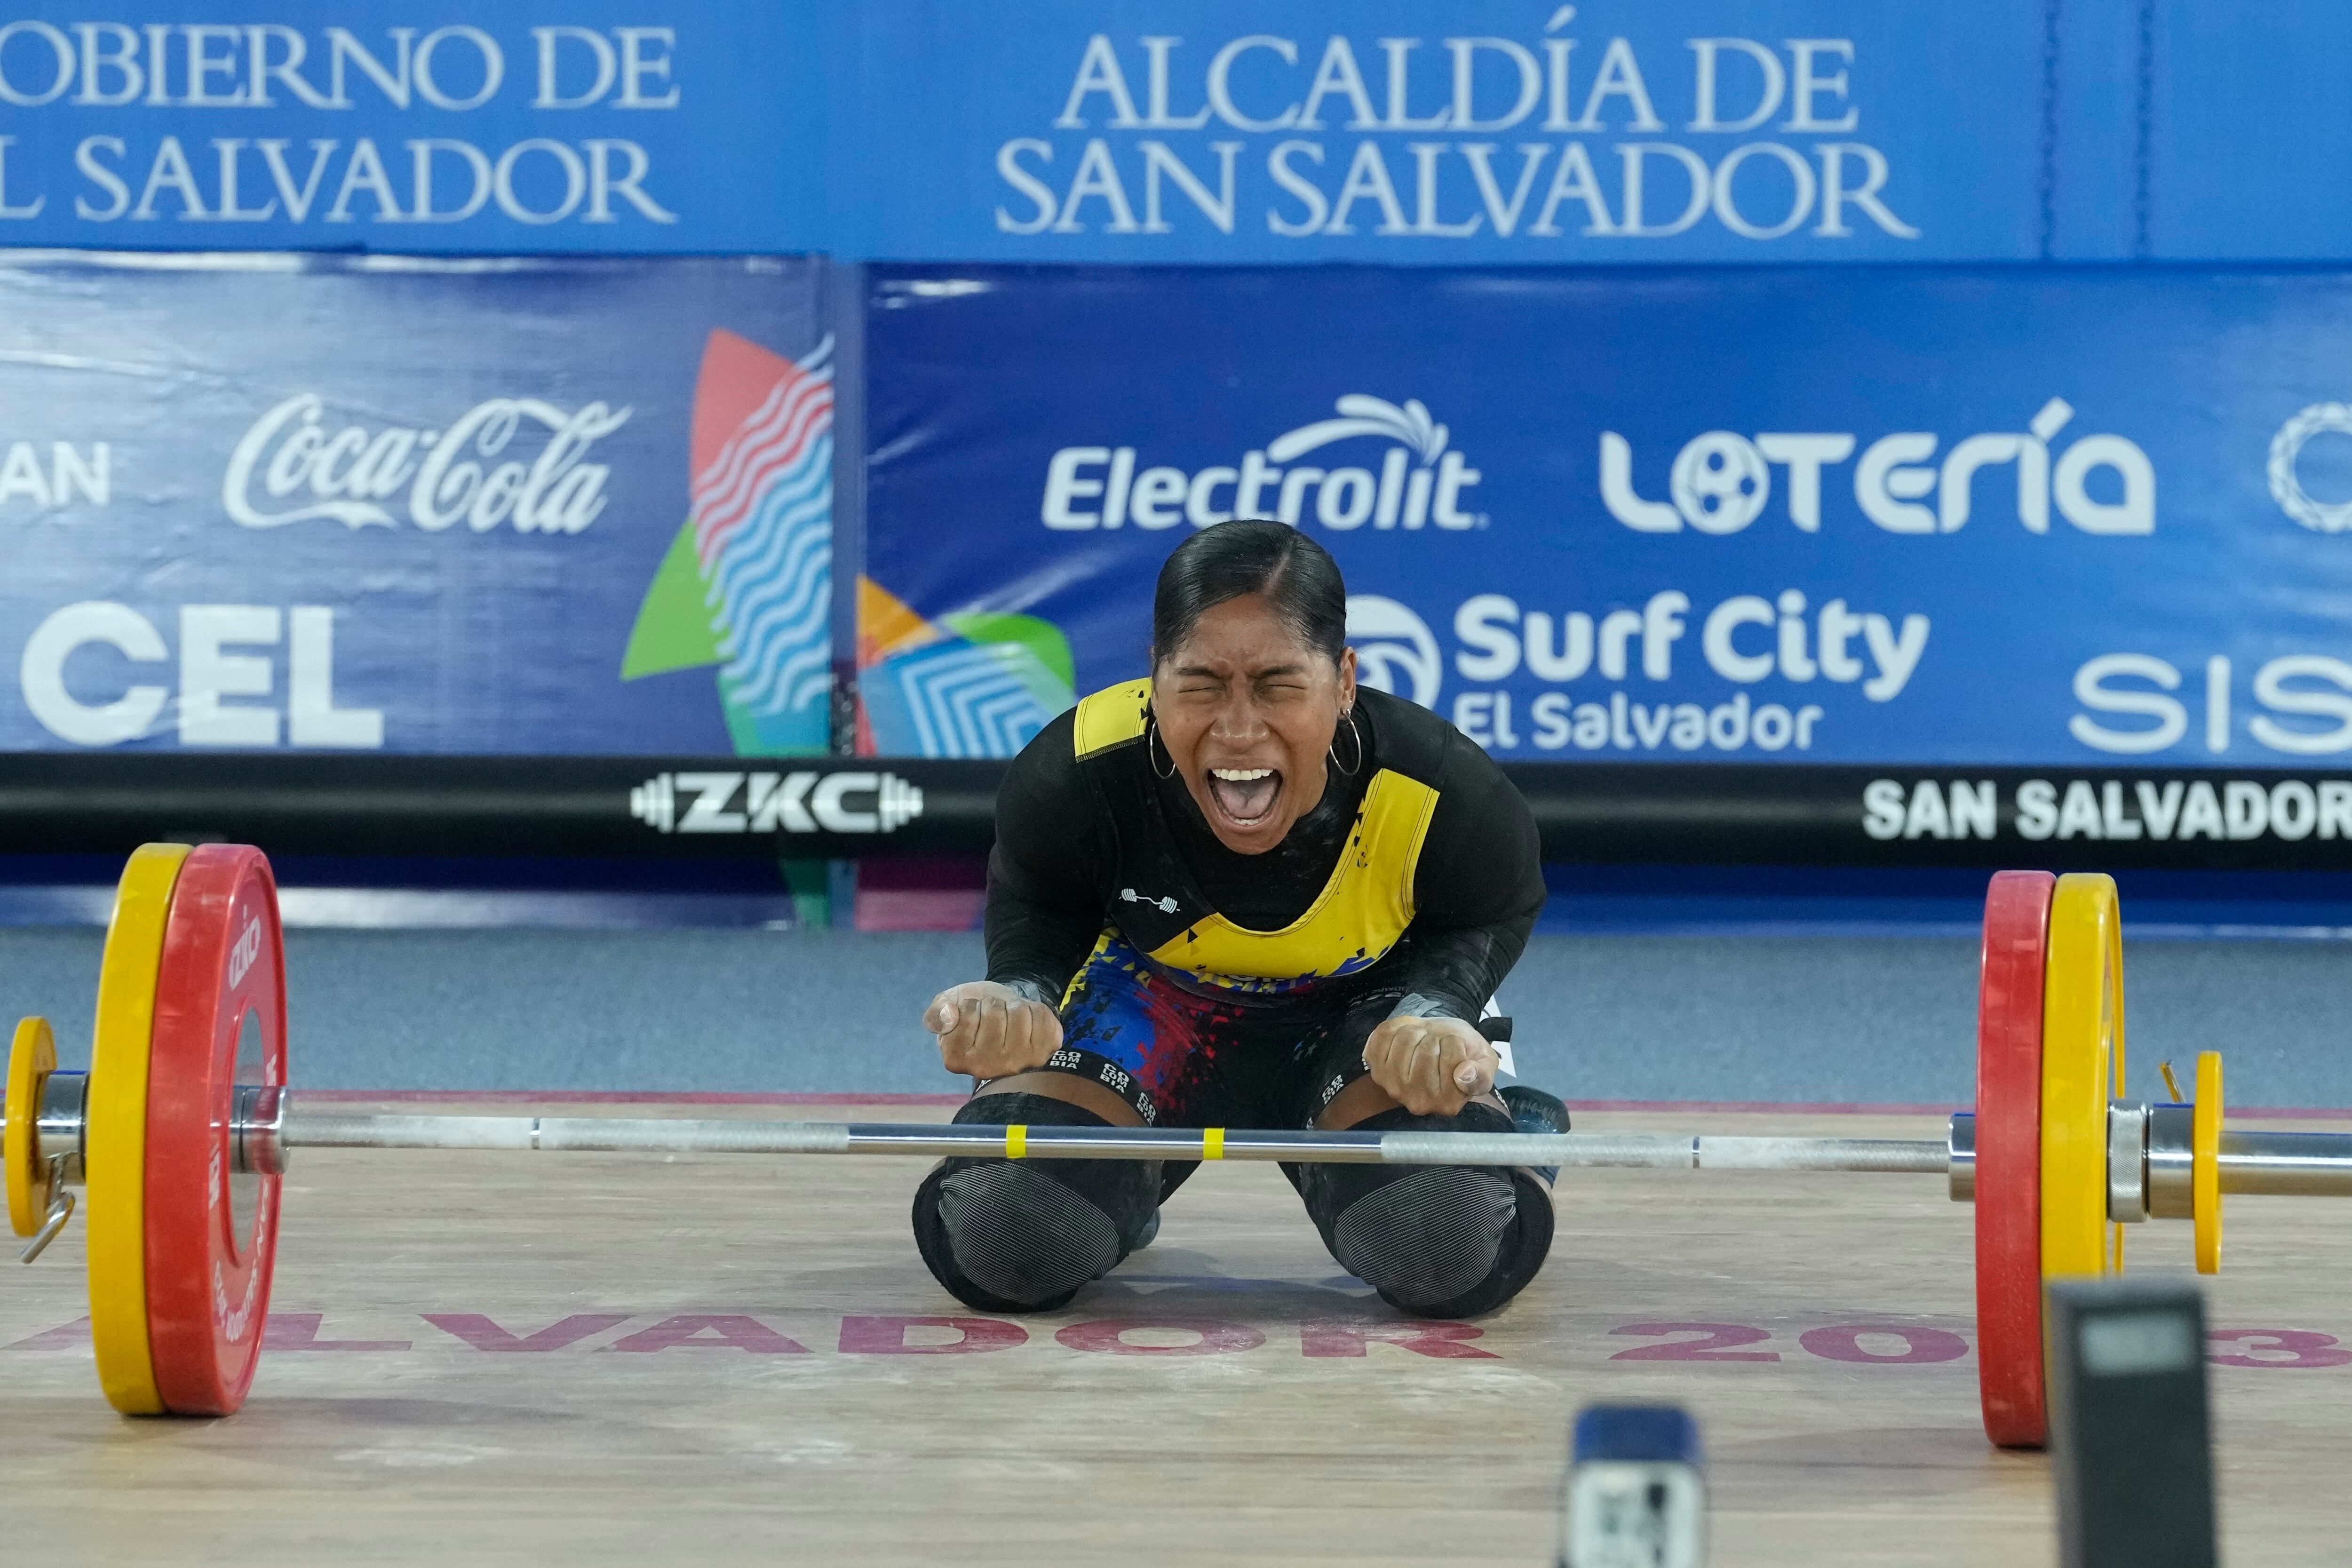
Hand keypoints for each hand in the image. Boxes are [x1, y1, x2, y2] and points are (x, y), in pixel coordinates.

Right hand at [924, 980, 1063, 1079]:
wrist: (1006, 1012)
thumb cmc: (974, 1012)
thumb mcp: (947, 1007)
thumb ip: (936, 1014)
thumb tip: (949, 1015)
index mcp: (956, 1059)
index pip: (966, 1014)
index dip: (970, 1005)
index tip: (972, 1014)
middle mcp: (986, 1068)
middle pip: (993, 1012)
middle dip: (993, 1004)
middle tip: (993, 1015)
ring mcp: (1018, 1063)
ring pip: (1018, 1012)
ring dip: (1013, 1005)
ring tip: (1009, 1017)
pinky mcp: (1044, 1051)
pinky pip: (1041, 1014)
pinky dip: (1034, 1008)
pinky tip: (1027, 1022)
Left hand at [1361, 1015, 1498, 1116]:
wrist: (1437, 1046)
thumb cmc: (1462, 1054)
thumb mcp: (1485, 1062)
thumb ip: (1482, 1073)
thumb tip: (1464, 1074)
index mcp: (1449, 1103)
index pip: (1453, 1060)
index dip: (1456, 1043)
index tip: (1455, 1047)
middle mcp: (1418, 1102)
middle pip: (1426, 1050)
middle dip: (1435, 1037)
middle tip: (1437, 1043)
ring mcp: (1393, 1087)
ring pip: (1405, 1039)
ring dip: (1417, 1030)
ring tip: (1423, 1039)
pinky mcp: (1375, 1069)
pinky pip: (1384, 1034)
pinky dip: (1398, 1025)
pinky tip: (1406, 1035)